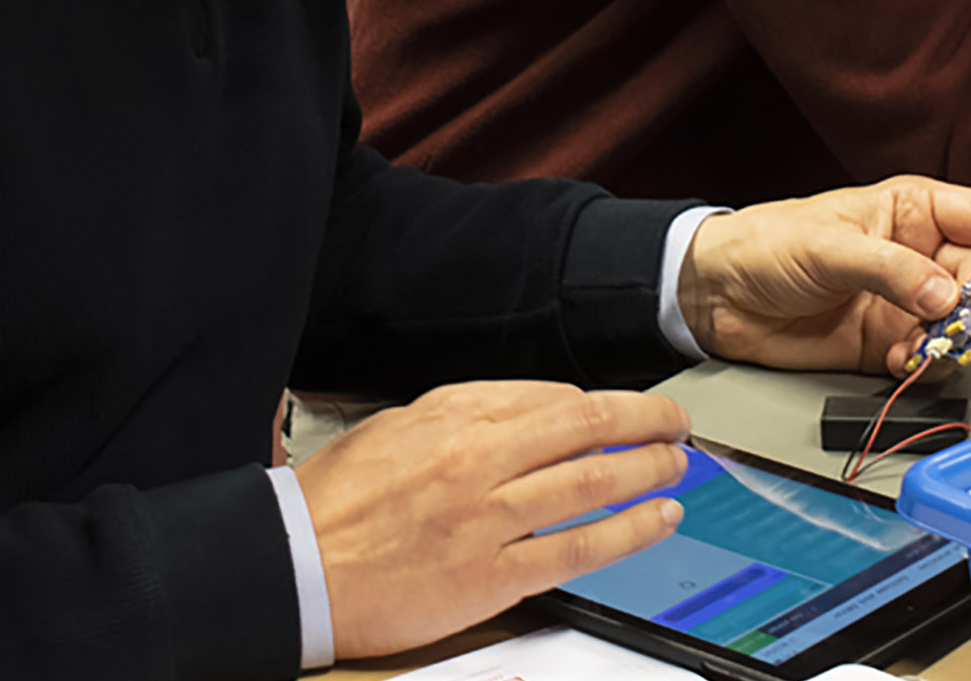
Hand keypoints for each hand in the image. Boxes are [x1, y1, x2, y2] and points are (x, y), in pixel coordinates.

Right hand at [297, 381, 691, 657]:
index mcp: (453, 414)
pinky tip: (657, 520)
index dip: (603, 404)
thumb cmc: (334, 503)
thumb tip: (518, 415)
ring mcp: (489, 516)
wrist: (294, 567)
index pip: (553, 397)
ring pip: (593, 481)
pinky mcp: (492, 574)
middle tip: (675, 423)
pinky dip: (628, 530)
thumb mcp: (394, 429)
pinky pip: (578, 547)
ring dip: (648, 471)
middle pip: (587, 427)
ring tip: (676, 466)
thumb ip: (459, 419)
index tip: (626, 410)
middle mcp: (478, 456)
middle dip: (646, 421)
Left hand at [677, 177, 970, 375]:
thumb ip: (892, 270)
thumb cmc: (765, 244)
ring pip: (964, 325)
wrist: (716, 295)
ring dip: (953, 342)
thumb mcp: (829, 247)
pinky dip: (925, 366)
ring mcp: (907, 301)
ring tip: (921, 349)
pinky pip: (930, 358)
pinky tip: (898, 362)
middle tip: (963, 325)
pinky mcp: (888, 342)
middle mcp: (921, 254)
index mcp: (915, 209)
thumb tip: (948, 297)